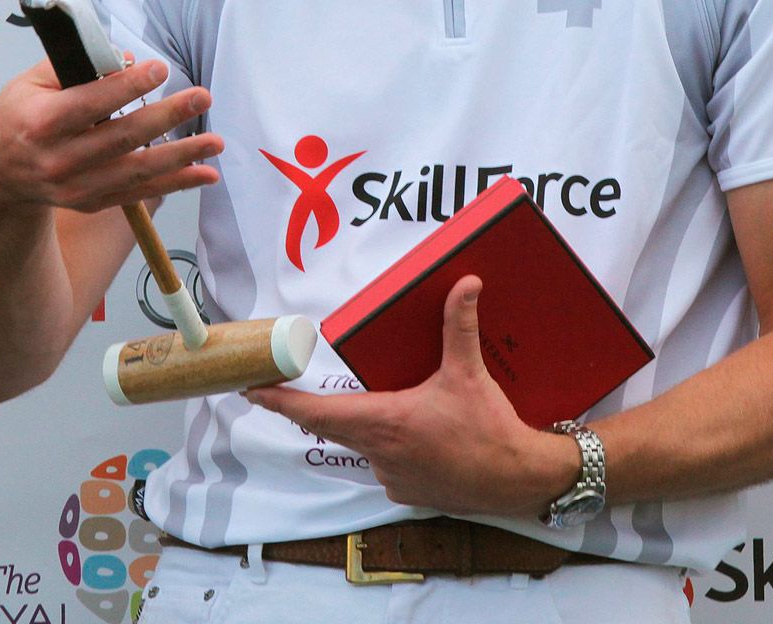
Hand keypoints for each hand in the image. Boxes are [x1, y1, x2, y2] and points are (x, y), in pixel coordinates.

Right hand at [0, 58, 222, 216]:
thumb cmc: (17, 116)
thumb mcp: (31, 82)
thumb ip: (77, 67)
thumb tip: (128, 61)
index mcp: (41, 123)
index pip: (91, 102)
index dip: (128, 86)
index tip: (160, 69)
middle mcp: (58, 159)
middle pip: (121, 137)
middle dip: (166, 117)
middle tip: (201, 98)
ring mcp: (75, 187)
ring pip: (136, 171)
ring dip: (181, 156)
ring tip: (215, 142)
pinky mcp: (91, 203)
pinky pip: (139, 193)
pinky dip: (175, 184)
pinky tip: (205, 173)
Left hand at [246, 277, 575, 516]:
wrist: (519, 481)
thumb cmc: (490, 431)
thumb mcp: (470, 373)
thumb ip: (459, 325)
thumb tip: (464, 283)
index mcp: (386, 422)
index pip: (317, 412)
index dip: (281, 400)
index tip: (253, 390)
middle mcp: (380, 454)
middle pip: (331, 426)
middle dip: (309, 406)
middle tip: (285, 388)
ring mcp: (392, 476)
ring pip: (361, 443)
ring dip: (362, 423)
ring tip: (381, 401)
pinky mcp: (407, 489)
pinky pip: (385, 461)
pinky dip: (389, 443)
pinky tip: (414, 430)